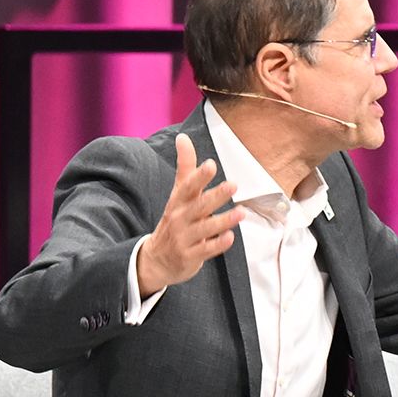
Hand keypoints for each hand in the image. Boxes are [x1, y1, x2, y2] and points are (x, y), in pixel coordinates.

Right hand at [136, 134, 239, 296]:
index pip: (188, 186)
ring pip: (205, 228)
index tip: (211, 164)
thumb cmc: (175, 220)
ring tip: (241, 212)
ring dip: (223, 220)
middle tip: (233, 185)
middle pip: (199, 205)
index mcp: (179, 201)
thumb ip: (186, 167)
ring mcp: (184, 238)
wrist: (156, 259)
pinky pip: (205, 250)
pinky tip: (230, 238)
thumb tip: (183, 137)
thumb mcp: (178, 194)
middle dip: (215, 195)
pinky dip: (217, 244)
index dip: (199, 176)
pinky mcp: (190, 256)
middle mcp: (180, 218)